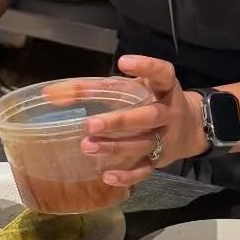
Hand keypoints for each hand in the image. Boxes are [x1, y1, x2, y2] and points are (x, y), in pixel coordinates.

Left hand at [68, 54, 207, 188]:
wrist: (189, 129)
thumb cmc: (150, 101)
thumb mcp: (133, 88)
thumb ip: (97, 88)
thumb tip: (50, 94)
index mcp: (165, 88)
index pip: (161, 73)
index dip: (145, 67)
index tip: (123, 62)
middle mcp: (167, 113)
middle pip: (147, 117)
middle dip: (119, 121)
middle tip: (90, 123)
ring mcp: (165, 138)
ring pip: (141, 145)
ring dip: (114, 147)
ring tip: (87, 146)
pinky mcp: (160, 160)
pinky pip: (144, 170)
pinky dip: (126, 176)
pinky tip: (106, 176)